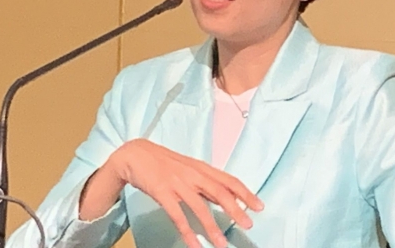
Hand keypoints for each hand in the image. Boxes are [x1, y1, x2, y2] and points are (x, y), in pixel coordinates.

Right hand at [103, 138, 262, 247]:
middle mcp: (193, 174)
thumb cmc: (164, 163)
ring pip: (199, 207)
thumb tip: (226, 198)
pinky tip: (194, 245)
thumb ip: (206, 183)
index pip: (229, 180)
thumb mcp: (189, 169)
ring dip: (212, 227)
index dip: (245, 193)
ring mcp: (177, 183)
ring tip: (222, 244)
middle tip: (248, 224)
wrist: (135, 154)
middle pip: (219, 192)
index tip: (259, 206)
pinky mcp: (162, 192)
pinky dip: (187, 232)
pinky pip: (177, 216)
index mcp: (201, 168)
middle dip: (236, 209)